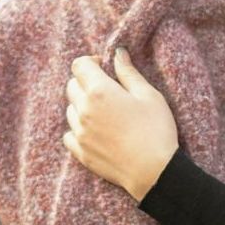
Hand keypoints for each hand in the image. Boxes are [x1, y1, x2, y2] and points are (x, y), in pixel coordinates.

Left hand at [64, 48, 178, 202]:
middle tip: (106, 91)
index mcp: (99, 91)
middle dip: (85, 82)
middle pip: (71, 86)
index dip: (90, 62)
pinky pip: (69, 134)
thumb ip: (128, 73)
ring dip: (82, 106)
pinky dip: (78, 129)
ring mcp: (79, 133)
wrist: (153, 172)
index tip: (103, 68)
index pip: (79, 65)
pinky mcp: (80, 152)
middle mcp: (84, 110)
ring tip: (105, 114)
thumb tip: (118, 53)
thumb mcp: (148, 95)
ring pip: (70, 110)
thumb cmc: (156, 131)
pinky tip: (95, 132)